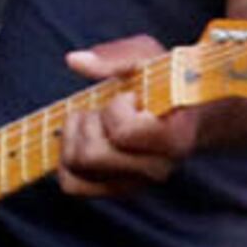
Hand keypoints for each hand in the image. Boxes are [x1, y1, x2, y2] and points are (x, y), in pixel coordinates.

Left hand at [58, 34, 192, 194]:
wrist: (179, 111)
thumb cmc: (162, 82)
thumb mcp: (149, 58)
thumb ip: (117, 57)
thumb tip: (75, 61)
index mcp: (174, 139)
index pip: (125, 134)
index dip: (117, 109)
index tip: (131, 97)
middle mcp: (155, 169)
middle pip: (91, 156)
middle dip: (89, 123)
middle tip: (107, 110)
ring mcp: (133, 183)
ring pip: (76, 166)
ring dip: (76, 135)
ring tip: (98, 123)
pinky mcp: (112, 189)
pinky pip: (70, 183)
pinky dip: (67, 159)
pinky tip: (85, 140)